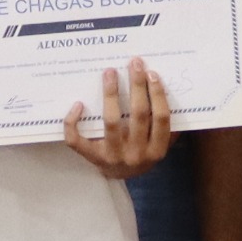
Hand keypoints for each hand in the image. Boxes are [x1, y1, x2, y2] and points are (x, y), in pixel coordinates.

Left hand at [59, 59, 173, 179]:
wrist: (120, 177)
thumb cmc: (141, 152)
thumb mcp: (158, 142)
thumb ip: (165, 123)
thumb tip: (168, 87)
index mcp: (156, 150)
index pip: (161, 118)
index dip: (158, 95)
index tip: (152, 74)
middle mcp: (136, 154)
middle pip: (138, 115)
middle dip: (137, 85)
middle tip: (134, 63)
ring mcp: (113, 156)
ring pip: (112, 121)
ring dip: (111, 94)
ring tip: (110, 73)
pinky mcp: (92, 157)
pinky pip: (78, 140)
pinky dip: (73, 122)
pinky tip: (78, 104)